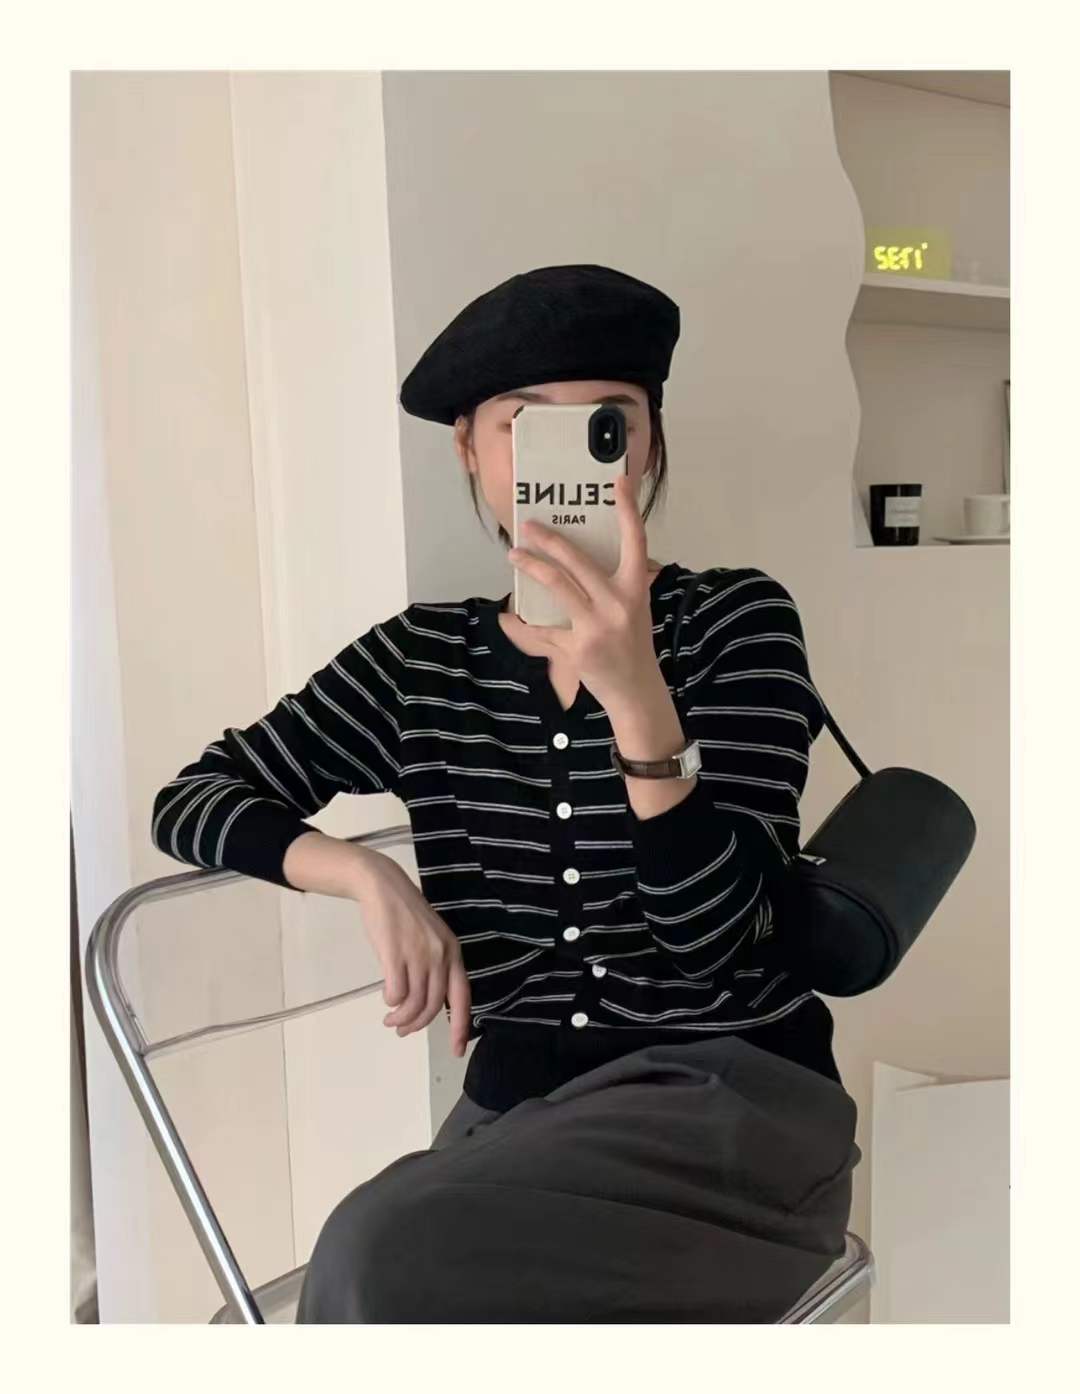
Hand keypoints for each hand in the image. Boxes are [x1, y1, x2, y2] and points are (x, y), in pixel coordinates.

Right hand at [352, 857, 471, 1056]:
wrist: (383, 887)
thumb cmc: (405, 915)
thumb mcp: (432, 939)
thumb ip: (436, 966)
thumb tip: (429, 1003)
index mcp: (453, 952)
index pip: (462, 997)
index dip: (461, 1027)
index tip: (458, 1051)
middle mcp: (440, 955)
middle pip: (433, 1006)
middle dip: (417, 1025)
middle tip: (401, 1031)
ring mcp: (418, 954)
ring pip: (413, 1003)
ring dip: (400, 1018)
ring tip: (390, 1019)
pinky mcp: (395, 953)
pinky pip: (396, 992)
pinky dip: (390, 1001)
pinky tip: (386, 998)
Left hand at [503, 474, 661, 712]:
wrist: (636, 691)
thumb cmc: (632, 643)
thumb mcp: (633, 607)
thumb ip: (615, 583)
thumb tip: (578, 558)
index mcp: (635, 589)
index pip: (635, 541)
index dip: (628, 509)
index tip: (617, 482)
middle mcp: (617, 604)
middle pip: (578, 561)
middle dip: (549, 540)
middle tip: (528, 525)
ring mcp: (596, 627)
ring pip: (556, 586)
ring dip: (531, 566)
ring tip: (514, 555)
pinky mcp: (576, 649)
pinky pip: (542, 628)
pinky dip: (524, 621)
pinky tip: (511, 613)